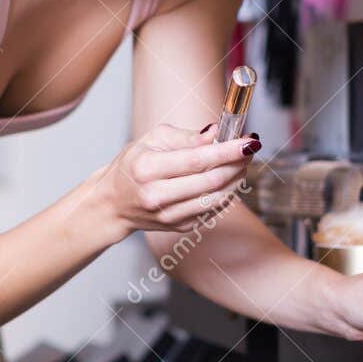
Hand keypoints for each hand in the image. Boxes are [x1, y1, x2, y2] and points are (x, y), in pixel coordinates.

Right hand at [100, 121, 258, 235]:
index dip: (227, 151)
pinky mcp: (180, 227)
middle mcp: (158, 196)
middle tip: (249, 148)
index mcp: (147, 169)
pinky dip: (227, 192)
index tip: (248, 141)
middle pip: (212, 181)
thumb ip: (187, 137)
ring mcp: (170, 216)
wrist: (114, 203)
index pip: (196, 160)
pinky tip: (228, 179)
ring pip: (217, 197)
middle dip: (237, 163)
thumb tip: (218, 134)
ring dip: (236, 178)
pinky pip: (214, 209)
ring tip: (241, 162)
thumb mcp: (151, 140)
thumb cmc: (132, 167)